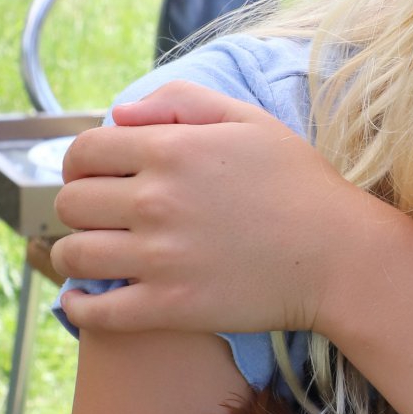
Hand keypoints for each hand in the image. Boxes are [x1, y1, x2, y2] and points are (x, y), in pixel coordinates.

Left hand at [52, 81, 401, 333]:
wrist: (341, 256)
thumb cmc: (301, 186)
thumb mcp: (251, 121)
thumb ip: (183, 102)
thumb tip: (119, 115)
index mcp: (172, 149)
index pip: (85, 151)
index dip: (84, 163)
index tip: (99, 177)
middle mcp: (156, 200)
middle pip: (71, 202)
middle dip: (82, 205)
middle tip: (105, 216)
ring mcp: (160, 257)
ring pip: (74, 254)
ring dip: (79, 253)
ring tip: (99, 254)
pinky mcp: (169, 306)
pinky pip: (95, 311)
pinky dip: (77, 306)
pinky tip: (84, 298)